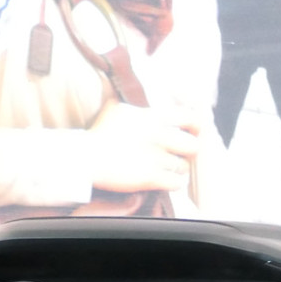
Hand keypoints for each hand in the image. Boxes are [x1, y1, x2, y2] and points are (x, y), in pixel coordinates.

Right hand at [85, 103, 200, 192]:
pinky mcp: (150, 177)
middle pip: (193, 146)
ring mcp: (154, 157)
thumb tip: (144, 98)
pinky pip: (176, 183)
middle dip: (187, 153)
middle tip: (177, 155)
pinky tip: (162, 180)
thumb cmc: (100, 133)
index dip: (196, 128)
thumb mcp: (118, 109)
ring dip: (176, 170)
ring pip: (184, 167)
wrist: (84, 156)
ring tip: (165, 168)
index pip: (191, 118)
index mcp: (152, 116)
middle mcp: (157, 135)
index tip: (192, 133)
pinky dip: (172, 183)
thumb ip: (137, 106)